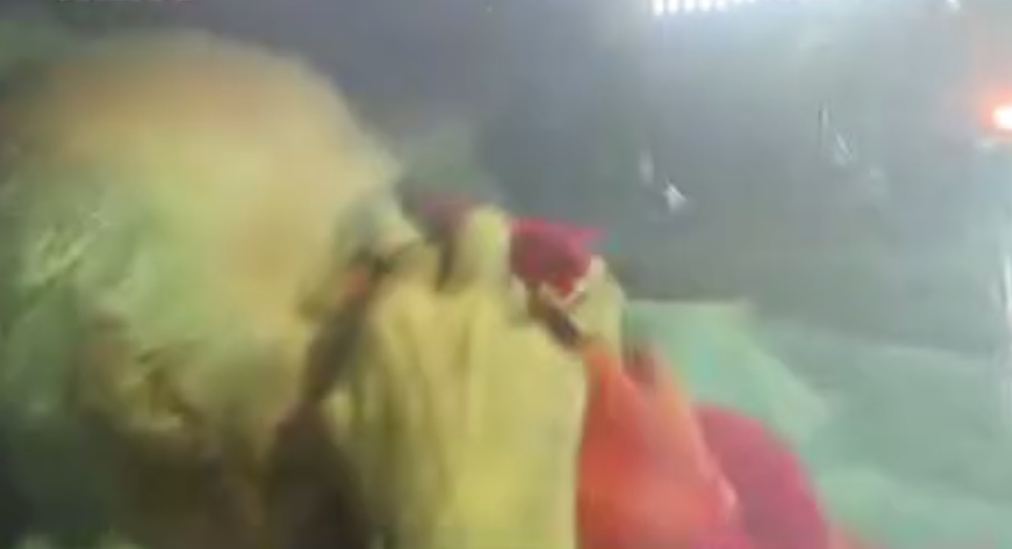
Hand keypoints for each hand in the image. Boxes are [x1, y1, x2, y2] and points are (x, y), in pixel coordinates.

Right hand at [320, 207, 587, 548]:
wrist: (478, 531)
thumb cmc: (392, 486)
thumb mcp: (333, 426)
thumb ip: (343, 363)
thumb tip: (355, 338)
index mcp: (398, 312)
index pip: (407, 243)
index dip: (414, 253)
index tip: (418, 267)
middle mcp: (465, 302)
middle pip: (481, 226)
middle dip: (476, 239)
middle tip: (473, 269)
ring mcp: (524, 326)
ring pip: (530, 276)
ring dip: (518, 296)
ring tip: (514, 331)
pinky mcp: (569, 359)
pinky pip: (576, 320)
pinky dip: (562, 333)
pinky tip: (554, 361)